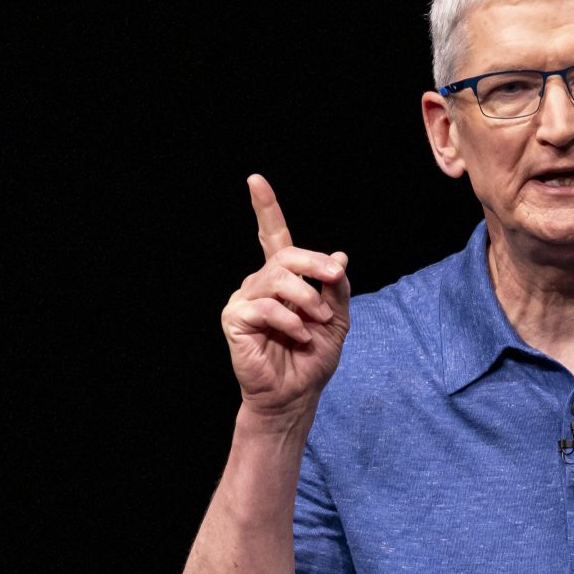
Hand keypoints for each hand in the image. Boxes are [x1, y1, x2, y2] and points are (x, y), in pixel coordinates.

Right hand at [221, 174, 350, 419]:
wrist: (297, 393)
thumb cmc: (312, 358)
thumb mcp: (337, 319)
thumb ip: (335, 288)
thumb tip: (338, 258)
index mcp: (282, 280)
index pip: (273, 237)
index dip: (265, 209)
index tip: (255, 180)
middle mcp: (259, 284)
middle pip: (285, 255)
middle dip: (314, 265)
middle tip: (334, 280)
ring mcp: (244, 300)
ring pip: (277, 279)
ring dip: (307, 299)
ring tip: (316, 322)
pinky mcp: (235, 319)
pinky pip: (265, 307)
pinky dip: (290, 321)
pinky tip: (299, 336)